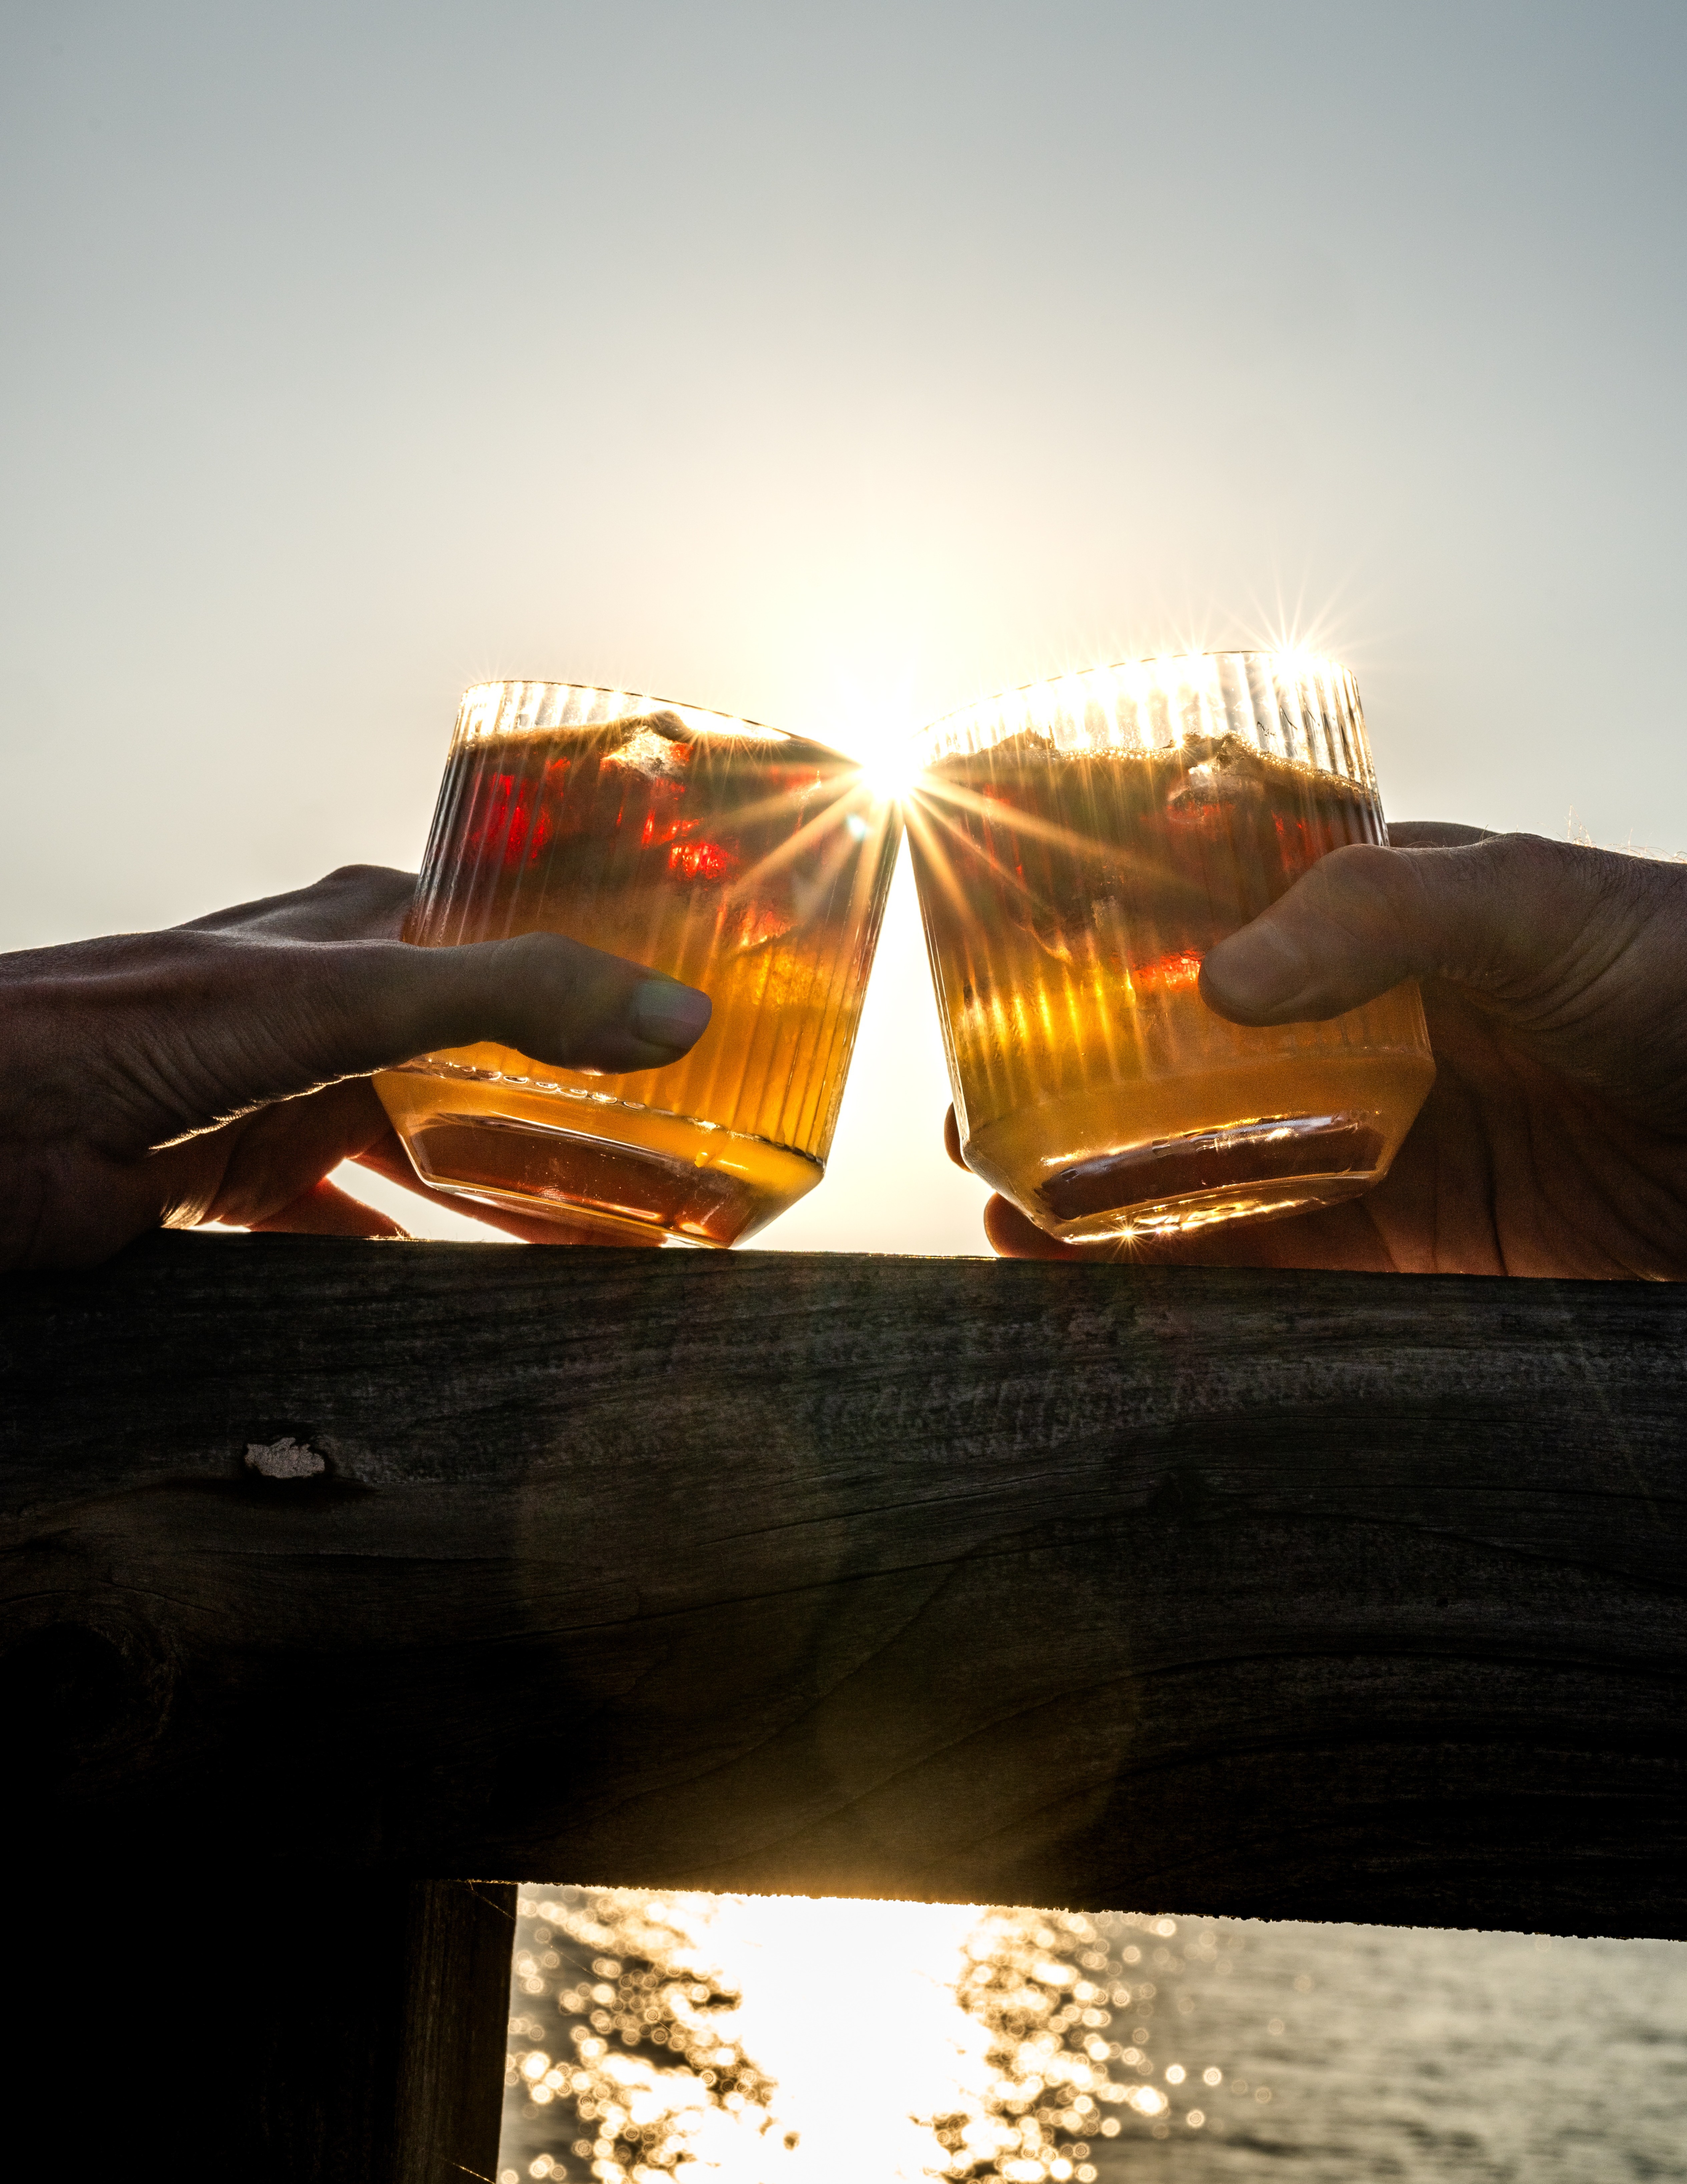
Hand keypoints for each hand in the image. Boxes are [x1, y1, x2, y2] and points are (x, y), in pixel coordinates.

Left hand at [0, 866, 712, 1269]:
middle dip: (568, 1107)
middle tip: (669, 1158)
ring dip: (505, 1189)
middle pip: (482, 1058)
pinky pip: (358, 1227)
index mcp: (367, 929)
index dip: (596, 977)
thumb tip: (673, 1015)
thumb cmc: (154, 1027)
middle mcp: (336, 1004)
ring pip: (428, 1146)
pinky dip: (418, 1257)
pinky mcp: (249, 1180)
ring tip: (605, 1234)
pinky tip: (481, 1291)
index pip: (511, 935)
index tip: (686, 1030)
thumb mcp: (360, 996)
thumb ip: (515, 999)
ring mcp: (294, 1092)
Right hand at [960, 824, 1686, 1278]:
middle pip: (1195, 1059)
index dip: (1121, 938)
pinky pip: (1270, 1260)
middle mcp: (1370, 1035)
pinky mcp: (1410, 1251)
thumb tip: (1219, 980)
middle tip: (985, 1097)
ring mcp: (1384, 1146)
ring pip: (1213, 1167)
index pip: (1227, 920)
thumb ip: (1382, 914)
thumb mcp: (1537, 901)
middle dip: (1085, 1078)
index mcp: (1391, 927)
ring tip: (1004, 1190)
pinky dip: (1179, 1267)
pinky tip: (1092, 1264)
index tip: (1021, 951)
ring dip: (1106, 1183)